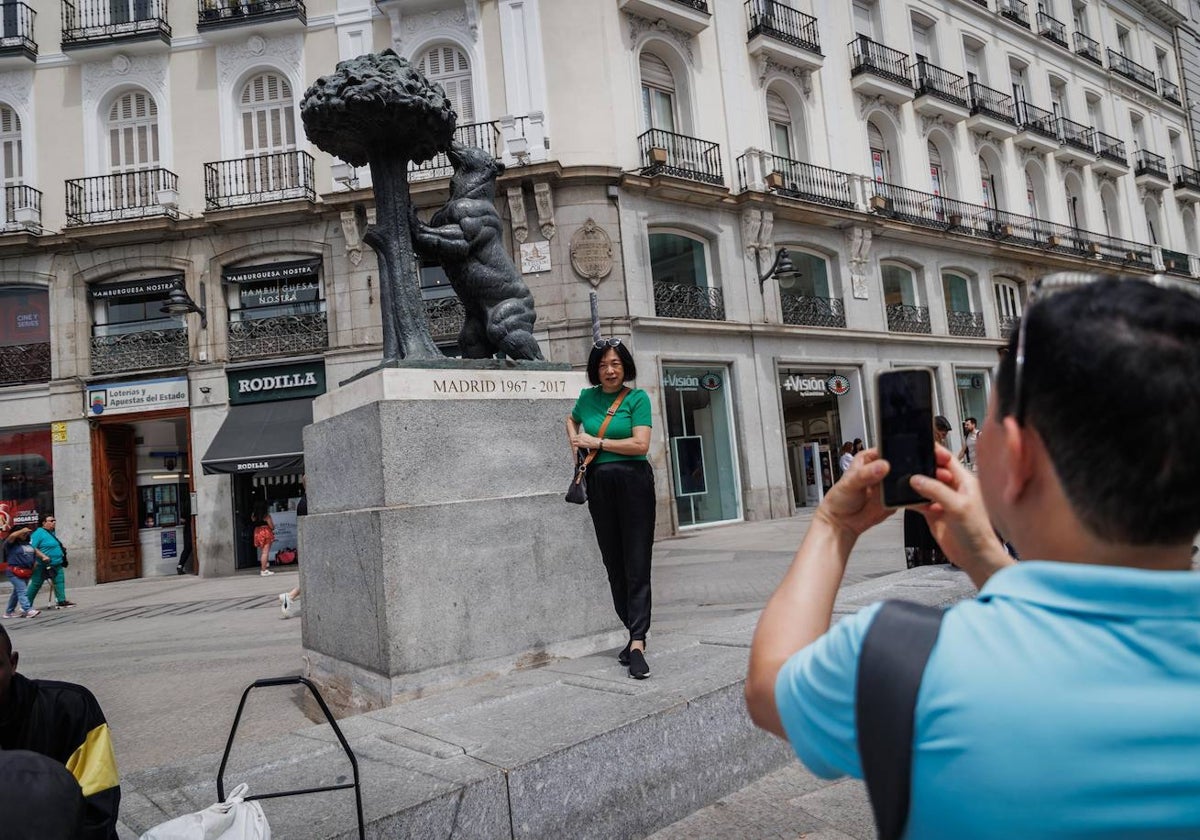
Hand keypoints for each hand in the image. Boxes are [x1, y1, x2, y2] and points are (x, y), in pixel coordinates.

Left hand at [812, 449, 895, 539]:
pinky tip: (897, 500)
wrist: (840, 523)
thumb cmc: (839, 499)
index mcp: (869, 459)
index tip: (898, 456)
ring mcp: (888, 486)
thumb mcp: (849, 482)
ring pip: (904, 481)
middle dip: (901, 470)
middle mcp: (880, 470)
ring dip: (904, 484)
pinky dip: (904, 498)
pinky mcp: (894, 499)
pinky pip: (905, 497)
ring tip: (894, 490)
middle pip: (898, 465)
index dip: (893, 452)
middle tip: (896, 477)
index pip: (885, 449)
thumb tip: (882, 466)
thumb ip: (865, 474)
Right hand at [909, 446, 1013, 585]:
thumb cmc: (978, 533)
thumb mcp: (958, 506)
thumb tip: (917, 479)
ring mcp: (943, 502)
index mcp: (965, 481)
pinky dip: (911, 501)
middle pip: (933, 472)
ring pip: (924, 487)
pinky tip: (904, 499)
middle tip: (906, 465)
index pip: (948, 460)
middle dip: (920, 468)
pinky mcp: (934, 514)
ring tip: (902, 481)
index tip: (919, 447)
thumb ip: (936, 490)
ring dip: (914, 486)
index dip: (934, 453)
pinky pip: (919, 503)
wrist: (976, 557)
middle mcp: (953, 489)